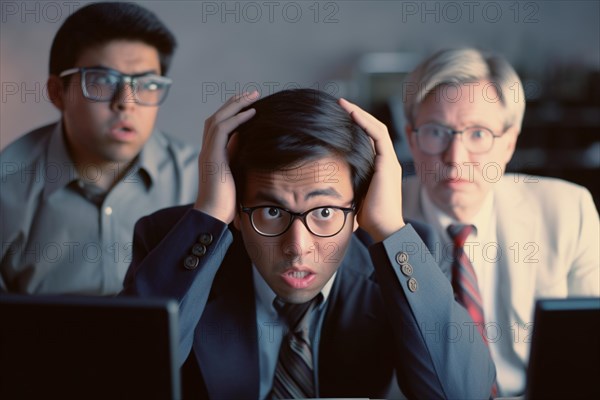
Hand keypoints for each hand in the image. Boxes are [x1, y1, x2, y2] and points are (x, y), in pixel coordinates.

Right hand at [194, 91, 259, 222]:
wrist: (213, 215)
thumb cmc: (226, 202)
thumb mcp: (235, 175)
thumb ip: (237, 158)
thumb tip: (248, 146)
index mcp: (212, 154)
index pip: (218, 126)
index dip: (232, 113)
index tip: (249, 105)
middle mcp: (207, 150)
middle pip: (216, 117)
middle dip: (234, 103)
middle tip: (252, 93)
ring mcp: (207, 151)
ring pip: (218, 118)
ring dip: (236, 105)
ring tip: (253, 96)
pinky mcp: (212, 156)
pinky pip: (223, 129)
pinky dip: (237, 118)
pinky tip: (252, 113)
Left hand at [338, 98, 404, 241]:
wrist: (384, 228)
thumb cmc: (368, 218)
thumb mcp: (354, 195)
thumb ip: (347, 185)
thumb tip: (326, 185)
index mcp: (381, 168)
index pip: (370, 139)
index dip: (357, 126)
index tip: (340, 118)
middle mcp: (387, 161)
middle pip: (374, 129)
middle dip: (357, 115)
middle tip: (340, 104)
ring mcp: (389, 161)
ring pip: (377, 128)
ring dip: (360, 114)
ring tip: (343, 104)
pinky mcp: (388, 162)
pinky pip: (378, 135)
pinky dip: (365, 122)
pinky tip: (352, 114)